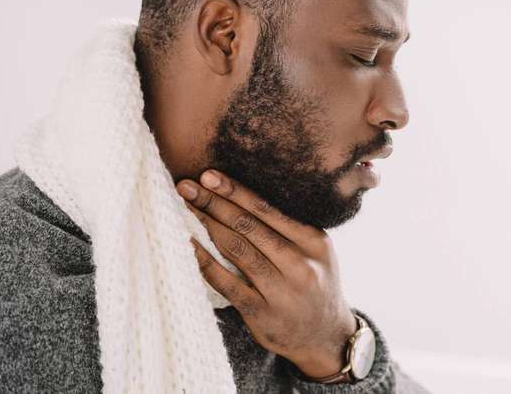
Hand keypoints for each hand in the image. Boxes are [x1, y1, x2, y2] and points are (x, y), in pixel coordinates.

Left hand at [176, 169, 357, 378]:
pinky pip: (226, 282)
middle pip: (248, 226)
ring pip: (236, 249)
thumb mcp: (316, 251)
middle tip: (187, 186)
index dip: (235, 191)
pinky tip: (188, 245)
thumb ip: (288, 228)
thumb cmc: (314, 283)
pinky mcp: (261, 313)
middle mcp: (299, 264)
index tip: (209, 175)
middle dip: (213, 202)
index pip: (267, 209)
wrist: (325, 336)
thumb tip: (239, 196)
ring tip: (184, 208)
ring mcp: (280, 291)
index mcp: (314, 241)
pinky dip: (204, 261)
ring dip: (206, 225)